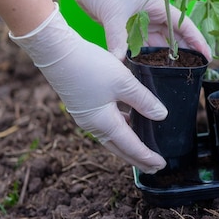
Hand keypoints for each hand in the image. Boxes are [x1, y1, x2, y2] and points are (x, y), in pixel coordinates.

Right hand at [9, 4, 166, 173]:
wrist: (57, 52)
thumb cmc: (91, 66)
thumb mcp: (124, 82)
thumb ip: (144, 101)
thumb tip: (162, 116)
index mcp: (104, 123)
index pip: (130, 146)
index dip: (147, 156)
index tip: (161, 165)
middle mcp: (93, 125)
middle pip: (119, 148)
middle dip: (137, 158)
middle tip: (153, 166)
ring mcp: (85, 116)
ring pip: (111, 137)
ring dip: (127, 144)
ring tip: (143, 147)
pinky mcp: (82, 105)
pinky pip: (104, 124)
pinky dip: (119, 128)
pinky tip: (128, 120)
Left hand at [55, 0, 211, 60]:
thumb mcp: (113, 12)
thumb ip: (117, 38)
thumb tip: (119, 62)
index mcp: (158, 5)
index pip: (184, 25)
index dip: (197, 42)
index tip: (207, 58)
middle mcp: (152, 14)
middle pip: (174, 38)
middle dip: (183, 55)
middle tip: (191, 73)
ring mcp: (140, 22)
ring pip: (157, 44)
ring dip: (162, 58)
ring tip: (172, 76)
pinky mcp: (127, 28)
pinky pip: (139, 46)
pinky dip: (143, 57)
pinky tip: (147, 70)